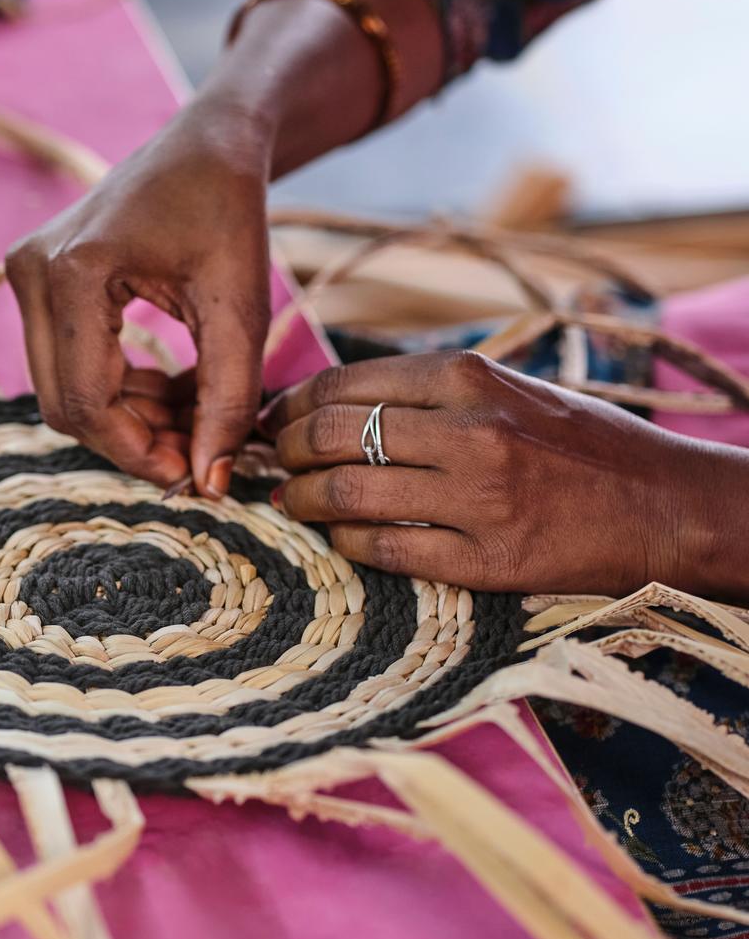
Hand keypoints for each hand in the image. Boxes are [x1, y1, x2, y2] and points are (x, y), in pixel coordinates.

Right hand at [5, 101, 272, 495]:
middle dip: (133, 439)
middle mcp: (32, 272)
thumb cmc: (229, 210)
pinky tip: (173, 390)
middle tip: (200, 452)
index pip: (86, 402)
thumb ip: (227, 400)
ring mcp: (26, 274)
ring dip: (128, 418)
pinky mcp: (36, 280)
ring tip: (197, 417)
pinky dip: (119, 390)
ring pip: (63, 391)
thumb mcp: (240, 309)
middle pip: (65, 405)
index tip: (194, 474)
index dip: (138, 452)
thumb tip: (208, 485)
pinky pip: (66, 363)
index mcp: (73, 272)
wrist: (210, 142)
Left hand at [267, 349, 729, 595]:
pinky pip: (384, 549)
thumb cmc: (582, 443)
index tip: (273, 421)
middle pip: (330, 437)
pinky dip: (346, 542)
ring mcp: (477, 499)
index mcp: (469, 377)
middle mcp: (469, 431)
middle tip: (273, 464)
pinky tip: (341, 536)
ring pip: (344, 495)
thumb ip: (430, 393)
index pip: (343, 384)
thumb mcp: (509, 390)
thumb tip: (334, 401)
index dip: (290, 405)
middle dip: (284, 452)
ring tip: (293, 503)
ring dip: (301, 501)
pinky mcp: (486, 560)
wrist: (666, 504)